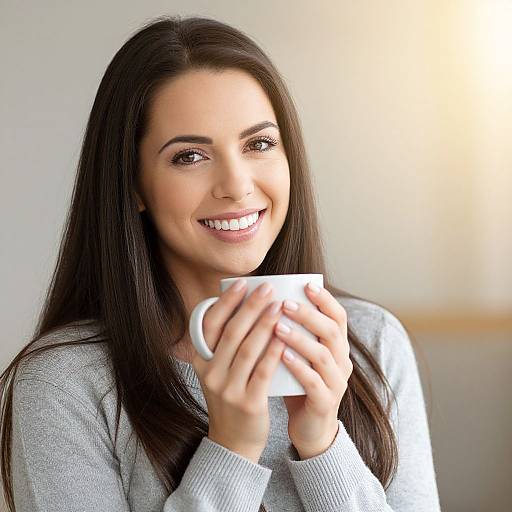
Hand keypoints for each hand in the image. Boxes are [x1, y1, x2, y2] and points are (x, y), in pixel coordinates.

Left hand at [273, 282, 352, 459]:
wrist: (310, 428)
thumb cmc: (299, 384)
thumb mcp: (300, 354)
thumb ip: (293, 332)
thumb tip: (267, 301)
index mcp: (336, 347)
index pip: (338, 317)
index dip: (325, 299)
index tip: (306, 284)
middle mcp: (341, 362)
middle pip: (332, 332)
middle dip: (309, 315)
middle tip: (285, 303)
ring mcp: (336, 383)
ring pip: (323, 355)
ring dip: (300, 339)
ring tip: (277, 327)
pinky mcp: (325, 403)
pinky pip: (314, 382)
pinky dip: (298, 367)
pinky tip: (281, 356)